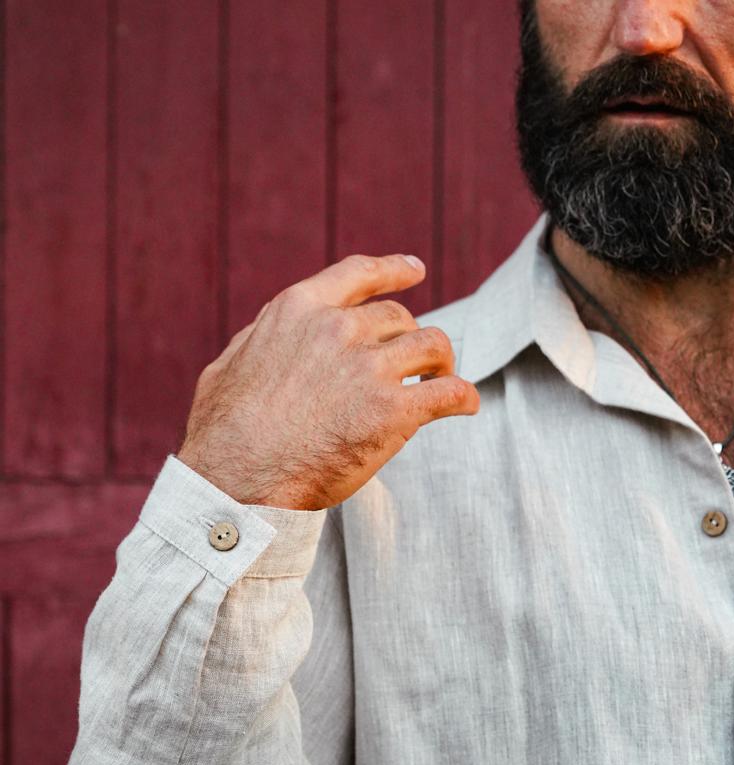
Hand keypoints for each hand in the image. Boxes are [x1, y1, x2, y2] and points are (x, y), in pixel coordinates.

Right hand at [176, 253, 479, 509]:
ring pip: (432, 346)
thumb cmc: (223, 434)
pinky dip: (464, 397)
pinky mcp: (393, 412)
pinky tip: (466, 406)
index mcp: (299, 312)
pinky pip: (449, 393)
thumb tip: (269, 340)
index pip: (358, 275)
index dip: (393, 270)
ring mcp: (368, 369)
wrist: (237, 480)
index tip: (415, 270)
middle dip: (410, 338)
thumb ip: (259, 344)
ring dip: (441, 363)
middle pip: (399, 318)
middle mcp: (338, 330)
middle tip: (418, 363)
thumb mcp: (228, 367)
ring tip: (443, 380)